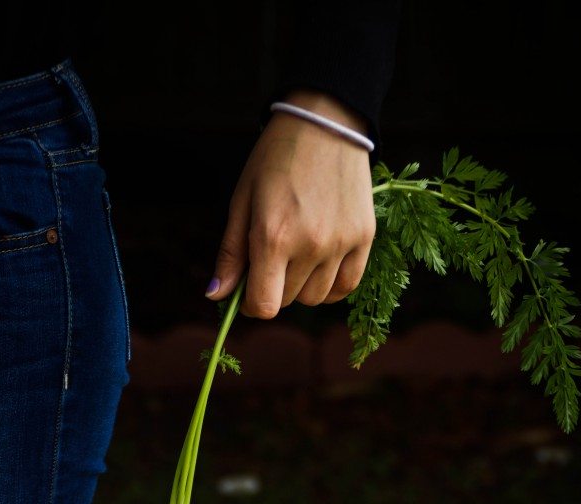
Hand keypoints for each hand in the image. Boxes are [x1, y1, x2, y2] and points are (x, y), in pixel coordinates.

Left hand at [205, 89, 376, 317]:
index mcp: (273, 236)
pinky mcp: (364, 238)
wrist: (325, 121)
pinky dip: (331, 285)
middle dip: (274, 287)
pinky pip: (345, 286)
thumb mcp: (243, 201)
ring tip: (298, 254)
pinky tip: (320, 266)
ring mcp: (341, 243)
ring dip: (302, 286)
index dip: (251, 305)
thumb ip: (230, 254)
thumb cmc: (276, 159)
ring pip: (316, 298)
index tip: (249, 291)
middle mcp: (310, 245)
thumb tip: (216, 296)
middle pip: (288, 301)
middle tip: (273, 257)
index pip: (264, 305)